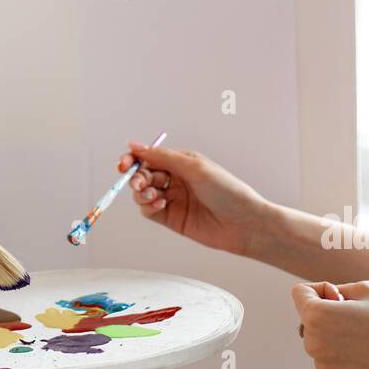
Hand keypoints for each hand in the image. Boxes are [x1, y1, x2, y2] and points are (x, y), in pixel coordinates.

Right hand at [117, 144, 271, 255]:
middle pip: (143, 174)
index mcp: (181, 162)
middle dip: (136, 177)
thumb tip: (135, 145)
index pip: (149, 156)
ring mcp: (173, 199)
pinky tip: (159, 204)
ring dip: (141, 192)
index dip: (133, 159)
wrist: (245, 223)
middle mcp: (175, 179)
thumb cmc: (227, 190)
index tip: (124, 164)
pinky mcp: (171, 218)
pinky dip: (148, 206)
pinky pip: (149, 210)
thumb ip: (162, 157)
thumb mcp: (194, 167)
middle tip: (137, 183)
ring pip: (142, 193)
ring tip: (151, 195)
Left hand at [292, 280, 368, 368]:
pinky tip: (367, 349)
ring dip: (334, 333)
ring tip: (364, 332)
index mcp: (317, 316)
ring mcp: (326, 366)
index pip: (299, 293)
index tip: (340, 295)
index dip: (321, 289)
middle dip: (327, 311)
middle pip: (308, 318)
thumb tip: (323, 299)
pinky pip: (332, 359)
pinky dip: (344, 352)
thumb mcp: (364, 288)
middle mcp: (315, 344)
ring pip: (320, 339)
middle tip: (357, 314)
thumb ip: (335, 290)